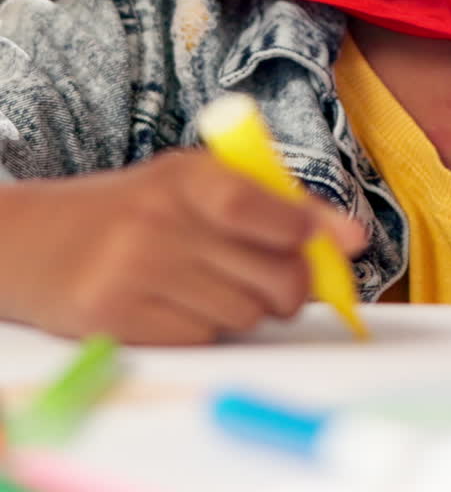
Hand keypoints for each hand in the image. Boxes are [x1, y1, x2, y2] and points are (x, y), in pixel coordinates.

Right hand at [0, 150, 365, 343]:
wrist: (41, 241)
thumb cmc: (135, 210)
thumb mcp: (190, 182)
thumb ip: (266, 199)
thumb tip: (347, 236)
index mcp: (186, 175)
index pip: (261, 206)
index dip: (311, 230)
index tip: (347, 243)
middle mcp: (163, 220)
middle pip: (272, 273)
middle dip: (294, 286)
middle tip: (285, 283)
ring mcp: (140, 270)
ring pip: (245, 312)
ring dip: (248, 308)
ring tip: (215, 286)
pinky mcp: (121, 317)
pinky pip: (204, 337)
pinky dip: (208, 328)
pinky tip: (182, 305)